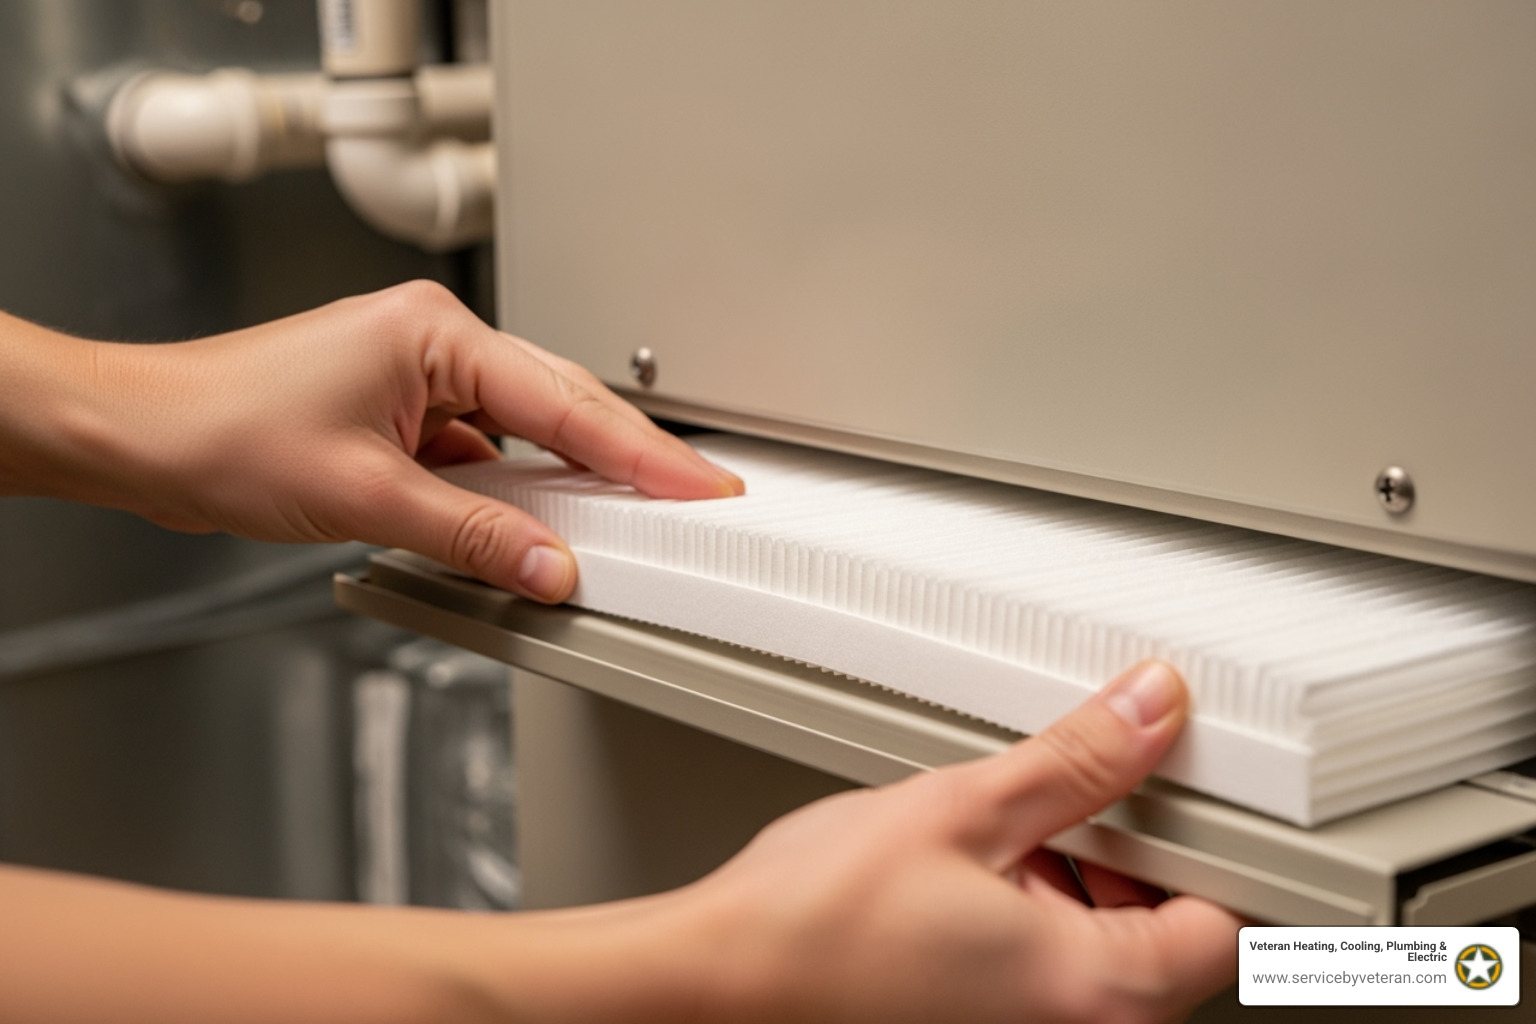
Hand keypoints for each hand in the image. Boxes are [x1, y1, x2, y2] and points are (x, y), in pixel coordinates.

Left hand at [7, 282, 740, 600]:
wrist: (139, 436)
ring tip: (624, 523)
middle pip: (558, 404)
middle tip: (689, 500)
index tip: (698, 485)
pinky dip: (510, 491)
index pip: (566, 403)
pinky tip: (531, 525)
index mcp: (435, 334)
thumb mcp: (367, 497)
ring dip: (566, 477)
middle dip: (624, 457)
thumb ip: (475, 535)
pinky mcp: (399, 412)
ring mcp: (416, 377)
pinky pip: (481, 451)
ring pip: (523, 429)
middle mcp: (432, 344)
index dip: (641, 454)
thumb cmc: (219, 431)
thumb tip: (551, 567)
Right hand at [663, 660, 1240, 1023]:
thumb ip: (1076, 762)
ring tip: (1012, 828)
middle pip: (1169, 942)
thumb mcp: (962, 808)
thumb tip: (1149, 713)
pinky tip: (982, 866)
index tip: (1186, 792)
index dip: (1214, 848)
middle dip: (1135, 858)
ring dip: (1084, 884)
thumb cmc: (815, 919)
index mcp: (1090, 992)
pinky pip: (1054, 973)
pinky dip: (1041, 915)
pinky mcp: (985, 1023)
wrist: (720, 976)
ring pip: (1110, 955)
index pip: (1226, 930)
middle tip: (1084, 793)